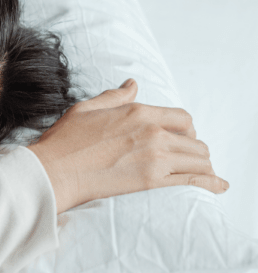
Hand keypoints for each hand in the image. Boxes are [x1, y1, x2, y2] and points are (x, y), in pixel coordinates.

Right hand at [28, 79, 227, 212]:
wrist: (53, 172)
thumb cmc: (63, 142)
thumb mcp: (86, 109)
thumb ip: (114, 97)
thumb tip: (132, 86)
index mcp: (139, 112)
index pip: (182, 118)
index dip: (186, 129)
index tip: (182, 138)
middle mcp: (153, 132)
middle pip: (194, 140)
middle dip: (194, 149)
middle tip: (188, 159)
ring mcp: (155, 157)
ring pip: (198, 159)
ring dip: (202, 166)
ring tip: (202, 173)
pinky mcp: (151, 181)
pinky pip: (192, 180)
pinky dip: (210, 183)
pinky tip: (219, 186)